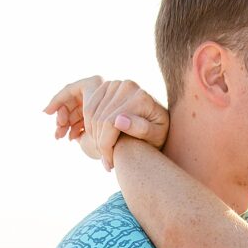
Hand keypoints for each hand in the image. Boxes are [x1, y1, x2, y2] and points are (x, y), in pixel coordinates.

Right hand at [44, 78, 169, 169]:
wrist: (160, 119)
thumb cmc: (160, 132)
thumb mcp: (157, 135)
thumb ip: (141, 129)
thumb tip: (119, 120)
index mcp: (139, 97)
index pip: (110, 123)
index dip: (105, 146)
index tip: (109, 164)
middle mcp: (126, 85)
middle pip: (98, 118)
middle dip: (98, 143)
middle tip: (105, 161)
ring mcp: (115, 84)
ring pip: (90, 112)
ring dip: (90, 134)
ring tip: (101, 152)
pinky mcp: (107, 86)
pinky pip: (88, 105)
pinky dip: (86, 122)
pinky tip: (93, 137)